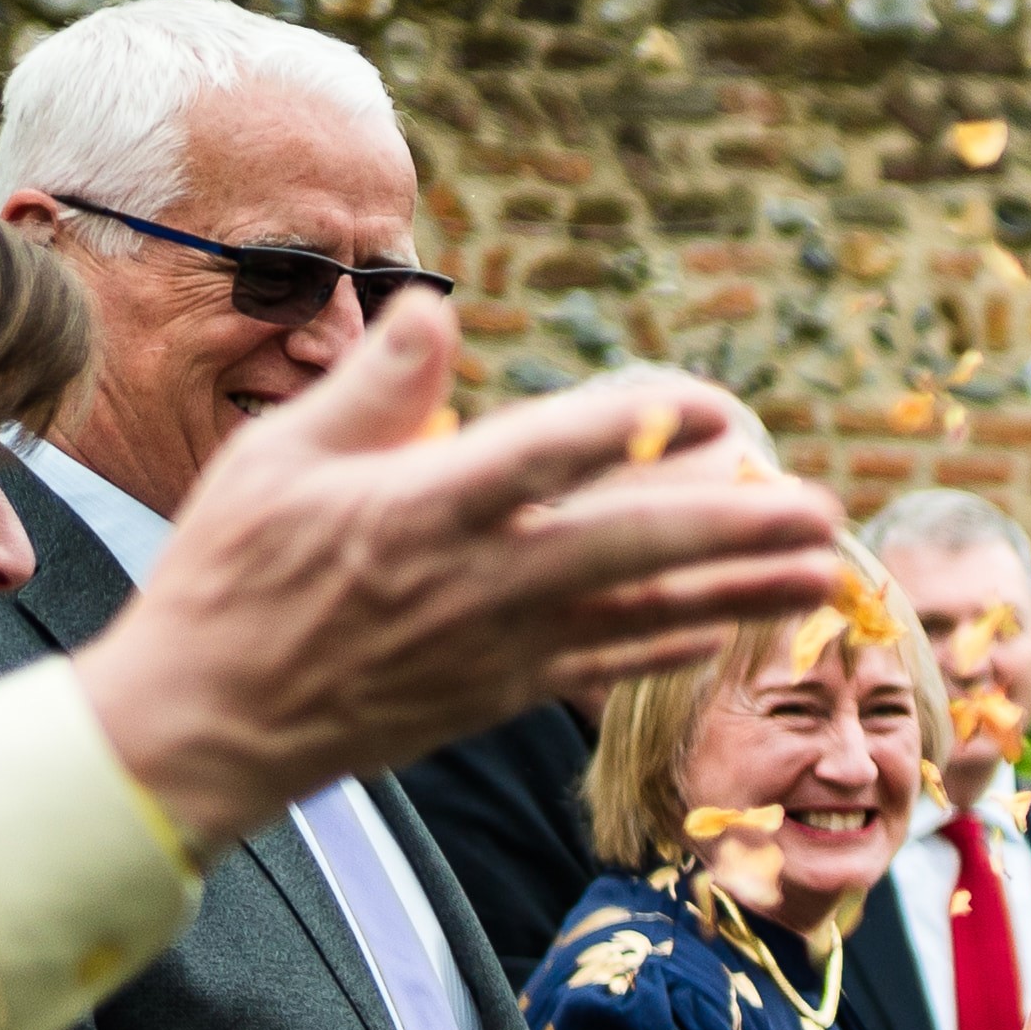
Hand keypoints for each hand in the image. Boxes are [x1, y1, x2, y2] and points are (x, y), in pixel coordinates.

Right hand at [67, 297, 843, 849]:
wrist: (206, 722)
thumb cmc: (231, 577)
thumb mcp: (278, 460)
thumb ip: (374, 388)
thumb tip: (436, 307)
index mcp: (422, 509)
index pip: (548, 459)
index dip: (637, 431)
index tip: (714, 408)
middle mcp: (476, 582)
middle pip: (630, 549)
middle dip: (736, 529)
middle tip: (824, 507)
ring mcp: (496, 647)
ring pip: (641, 617)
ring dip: (739, 595)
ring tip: (824, 573)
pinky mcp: (496, 695)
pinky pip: (602, 670)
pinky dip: (668, 650)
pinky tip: (728, 629)